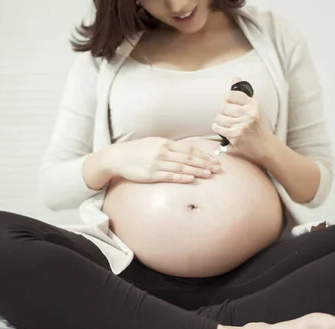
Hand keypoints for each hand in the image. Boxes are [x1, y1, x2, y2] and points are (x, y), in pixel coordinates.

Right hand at [105, 137, 219, 183]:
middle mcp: (163, 152)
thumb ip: (169, 148)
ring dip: (197, 170)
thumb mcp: (154, 144)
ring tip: (209, 174)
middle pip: (189, 157)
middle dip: (205, 163)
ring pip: (182, 166)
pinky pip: (170, 175)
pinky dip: (182, 176)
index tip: (215, 160)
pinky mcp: (152, 174)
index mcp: (165, 143)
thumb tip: (185, 153)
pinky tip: (191, 178)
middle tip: (217, 168)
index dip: (204, 155)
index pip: (189, 149)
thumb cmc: (137, 152)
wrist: (118, 157)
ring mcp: (157, 163)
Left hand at [212, 77, 272, 162]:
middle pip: (223, 106)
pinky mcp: (235, 136)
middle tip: (229, 116)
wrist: (265, 146)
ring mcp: (241, 126)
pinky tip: (224, 129)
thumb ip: (241, 93)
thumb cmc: (256, 126)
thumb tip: (235, 77)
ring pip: (219, 117)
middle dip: (223, 112)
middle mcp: (248, 114)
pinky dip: (218, 128)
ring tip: (227, 123)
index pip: (231, 94)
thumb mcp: (252, 108)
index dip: (227, 99)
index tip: (230, 104)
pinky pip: (218, 128)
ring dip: (220, 121)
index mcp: (253, 105)